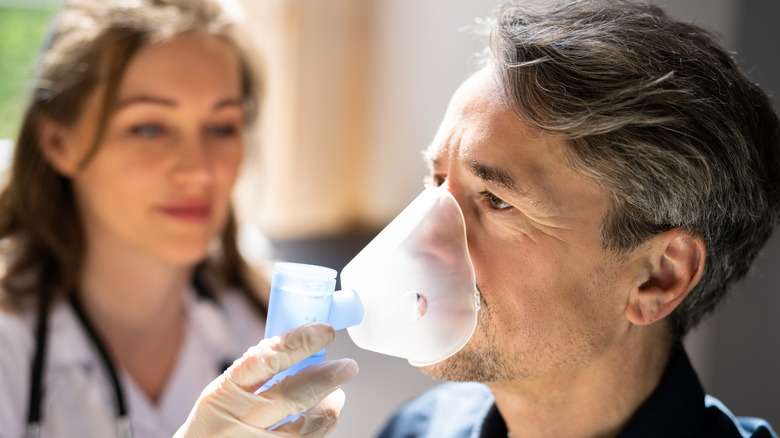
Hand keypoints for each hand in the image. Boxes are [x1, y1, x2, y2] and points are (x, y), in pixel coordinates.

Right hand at [174, 323, 358, 436]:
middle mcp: (239, 418)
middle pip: (290, 396)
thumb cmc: (217, 420)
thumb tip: (304, 347)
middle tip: (348, 366)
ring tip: (336, 396)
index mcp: (226, 390)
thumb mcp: (224, 391)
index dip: (298, 343)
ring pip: (302, 428)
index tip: (325, 331)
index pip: (264, 359)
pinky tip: (322, 417)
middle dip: (325, 378)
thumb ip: (258, 373)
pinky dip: (319, 428)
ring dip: (327, 409)